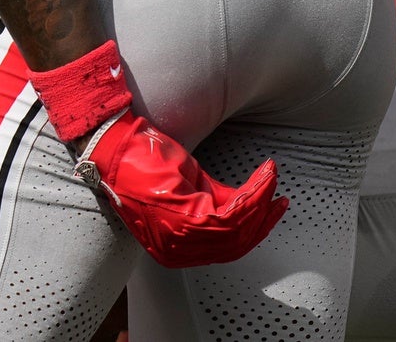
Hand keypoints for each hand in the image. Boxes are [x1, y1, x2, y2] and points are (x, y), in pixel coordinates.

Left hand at [28, 39, 285, 267]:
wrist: (116, 143)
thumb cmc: (145, 159)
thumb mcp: (189, 185)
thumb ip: (216, 201)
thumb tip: (247, 203)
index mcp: (175, 247)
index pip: (226, 248)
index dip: (255, 227)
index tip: (274, 205)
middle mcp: (176, 251)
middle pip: (236, 245)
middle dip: (262, 219)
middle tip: (279, 198)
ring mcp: (178, 240)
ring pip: (237, 231)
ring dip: (260, 202)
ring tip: (270, 179)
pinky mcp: (181, 222)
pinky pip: (230, 215)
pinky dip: (252, 194)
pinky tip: (262, 176)